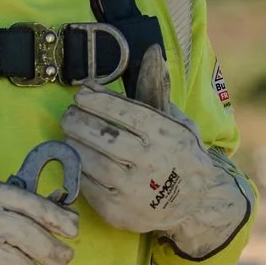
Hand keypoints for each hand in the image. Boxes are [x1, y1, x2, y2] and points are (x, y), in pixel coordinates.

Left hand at [60, 85, 249, 257]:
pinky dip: (77, 167)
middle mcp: (152, 163)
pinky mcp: (118, 212)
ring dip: (73, 142)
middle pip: (102, 135)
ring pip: (89, 160)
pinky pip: (86, 184)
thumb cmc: (180, 155)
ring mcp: (134, 191)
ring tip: (71, 133)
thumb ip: (157, 88)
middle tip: (70, 113)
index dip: (97, 100)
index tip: (83, 92)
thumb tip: (152, 52)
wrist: (195, 204)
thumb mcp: (178, 120)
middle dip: (78, 119)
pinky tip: (78, 156)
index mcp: (168, 136)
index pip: (125, 112)